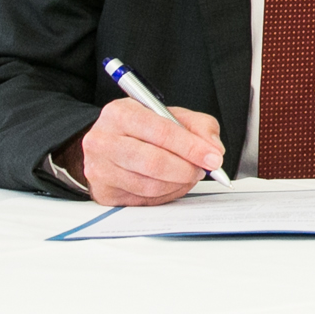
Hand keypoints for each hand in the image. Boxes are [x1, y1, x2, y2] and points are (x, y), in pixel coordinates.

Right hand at [68, 97, 223, 206]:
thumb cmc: (139, 128)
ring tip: (188, 175)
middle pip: (154, 162)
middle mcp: (103, 140)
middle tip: (202, 170)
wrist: (106, 143)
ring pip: (150, 185)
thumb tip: (214, 148)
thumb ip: (198, 125)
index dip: (192, 147)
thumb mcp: (169, 115)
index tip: (213, 157)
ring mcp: (100, 169)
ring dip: (178, 184)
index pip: (162, 132)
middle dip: (186, 169)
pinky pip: (144, 200)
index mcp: (120, 113)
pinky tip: (171, 183)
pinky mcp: (103, 192)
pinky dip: (166, 194)